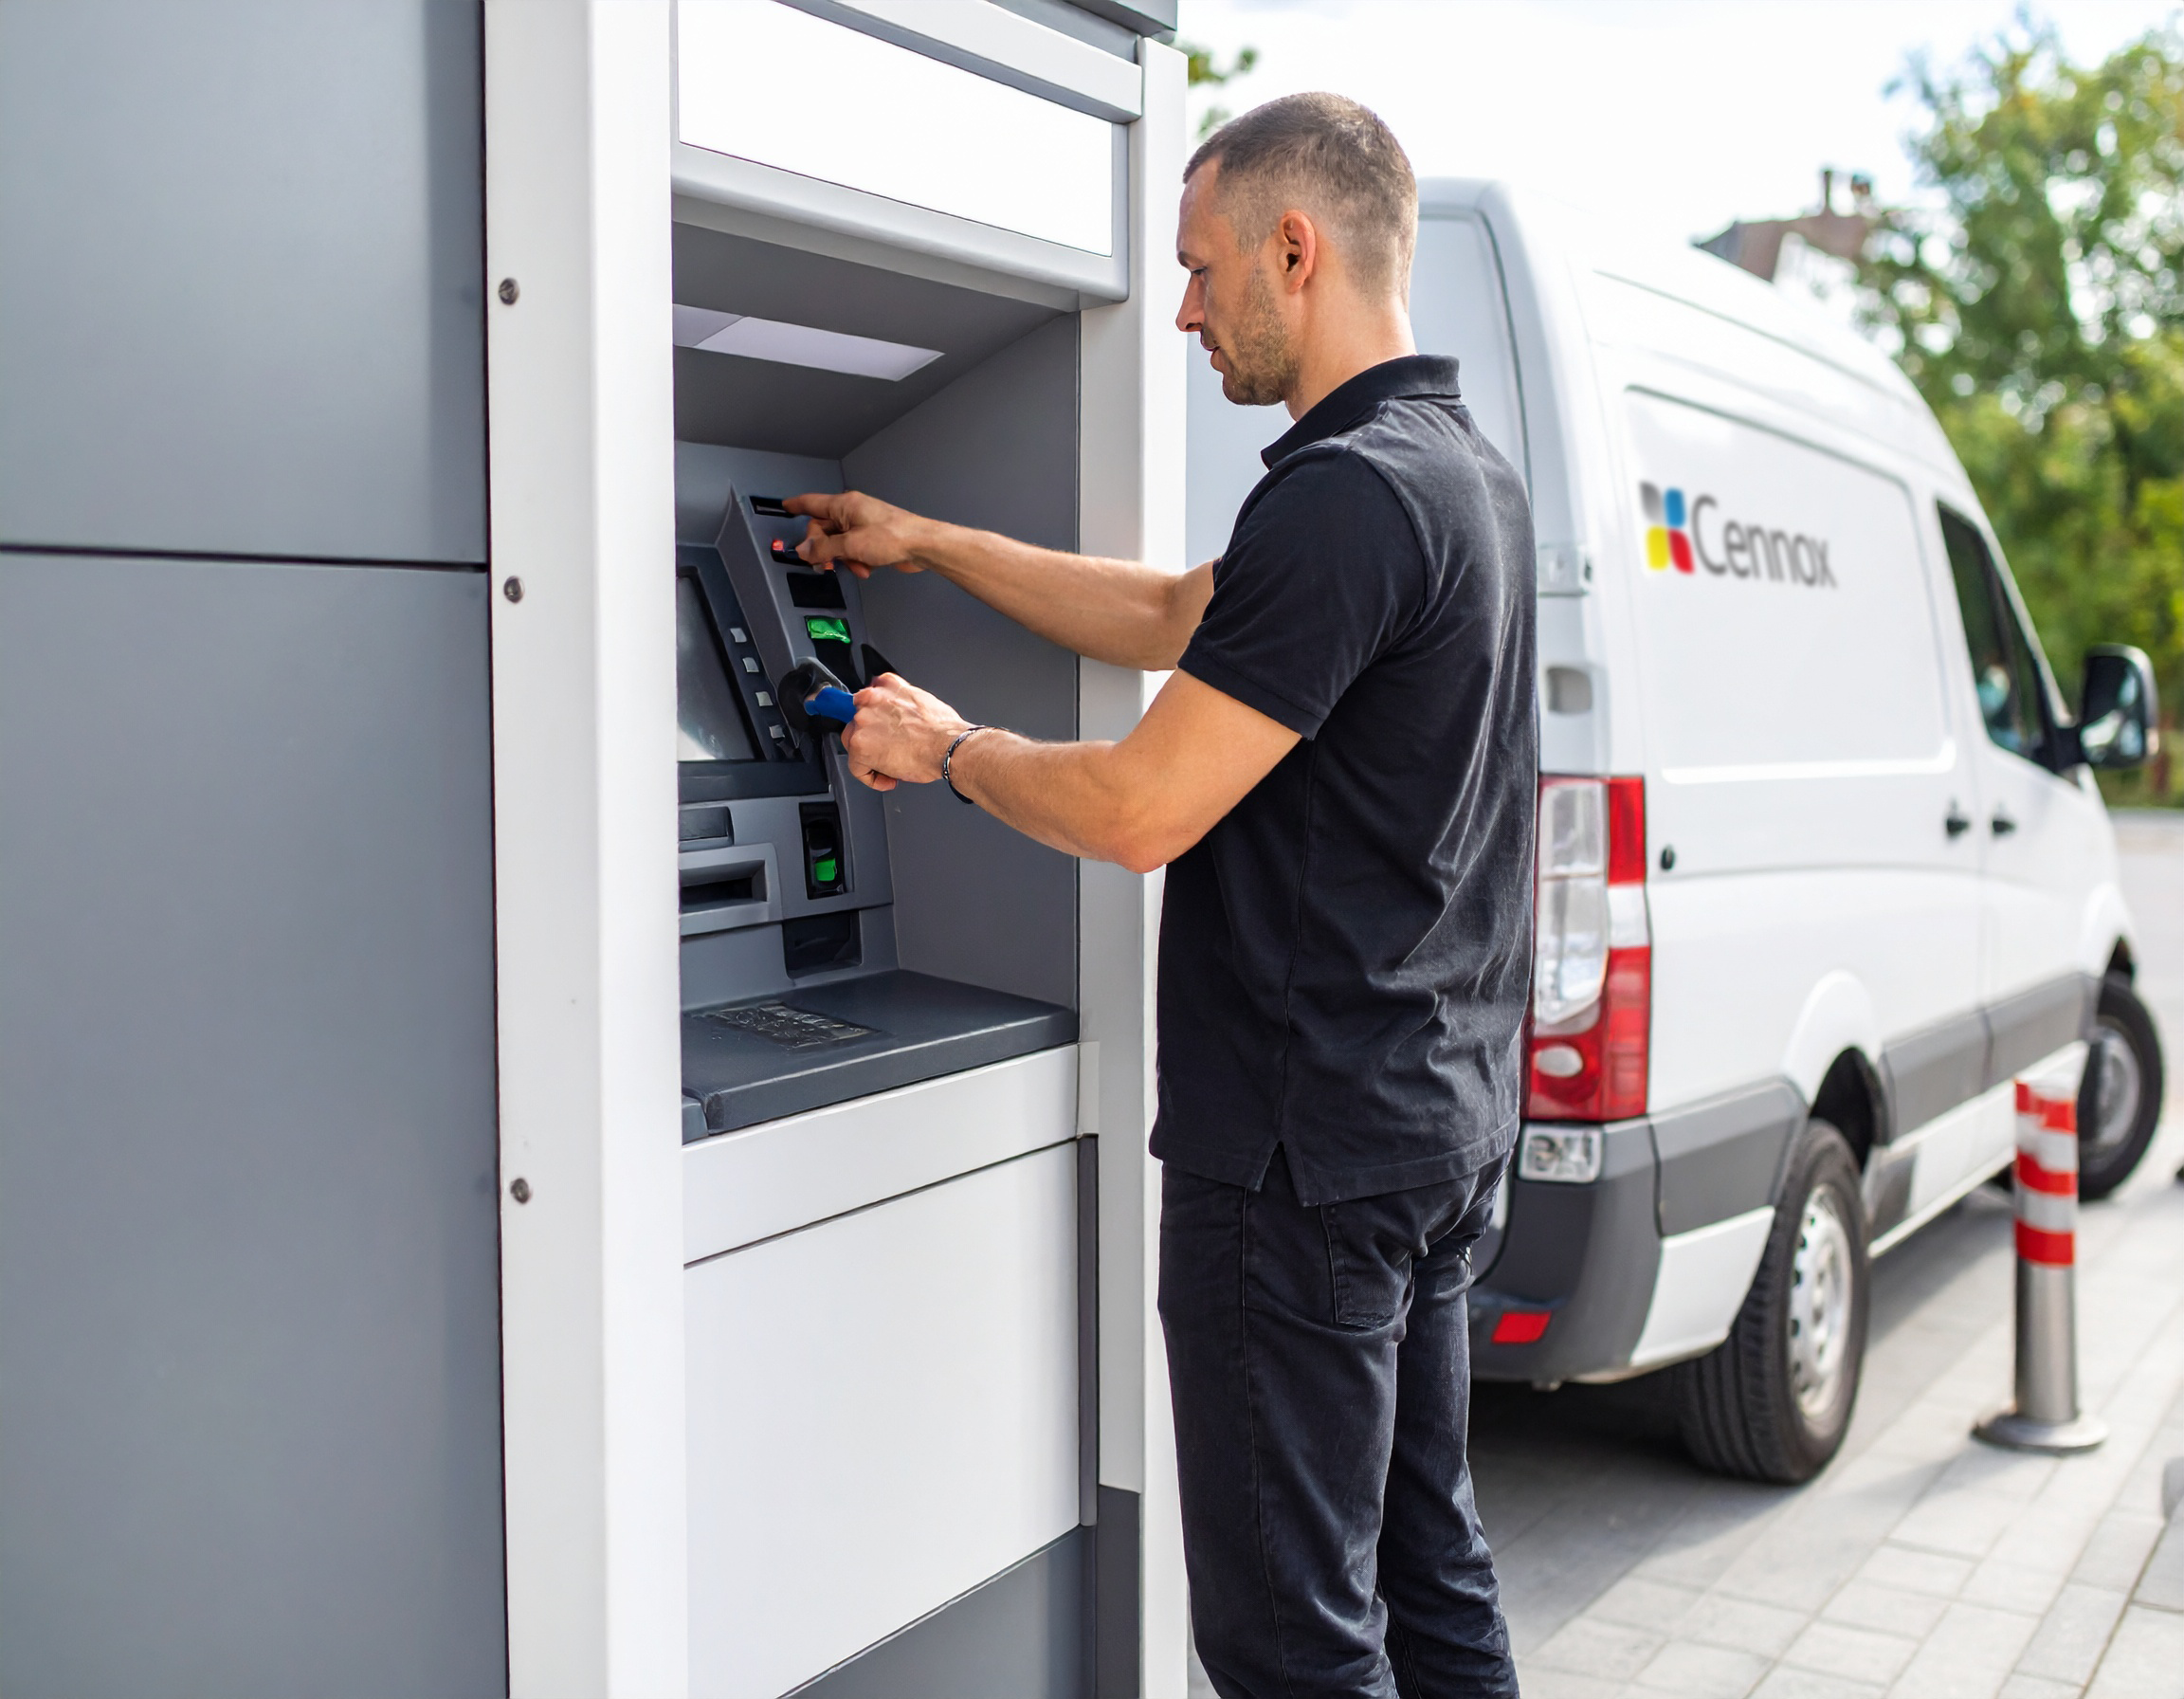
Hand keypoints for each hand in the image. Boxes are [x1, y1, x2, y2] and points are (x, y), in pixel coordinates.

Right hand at [783, 491, 931, 578]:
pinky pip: (853, 551)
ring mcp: (863, 525)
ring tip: (856, 566)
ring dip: (843, 559)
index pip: (812, 503)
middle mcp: (852, 512)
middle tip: (824, 564)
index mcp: (844, 505)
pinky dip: (856, 561)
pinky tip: (867, 568)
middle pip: (823, 530)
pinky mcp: (873, 539)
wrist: (921, 546)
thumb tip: (803, 550)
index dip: (797, 505)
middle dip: (823, 549)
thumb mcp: (850, 545)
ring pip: (838, 544)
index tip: (785, 506)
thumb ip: (823, 548)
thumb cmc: (892, 536)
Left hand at [839, 672, 970, 791]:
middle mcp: (870, 701)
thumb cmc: (943, 729)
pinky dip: (871, 778)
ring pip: (854, 744)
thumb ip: (902, 701)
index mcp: (886, 686)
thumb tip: (900, 714)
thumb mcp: (922, 699)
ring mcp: (863, 723)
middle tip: (890, 750)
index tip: (881, 730)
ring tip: (892, 766)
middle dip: (872, 739)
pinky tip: (888, 779)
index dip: (875, 720)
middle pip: (858, 722)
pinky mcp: (861, 747)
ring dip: (870, 757)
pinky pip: (856, 768)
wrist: (948, 746)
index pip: (867, 700)